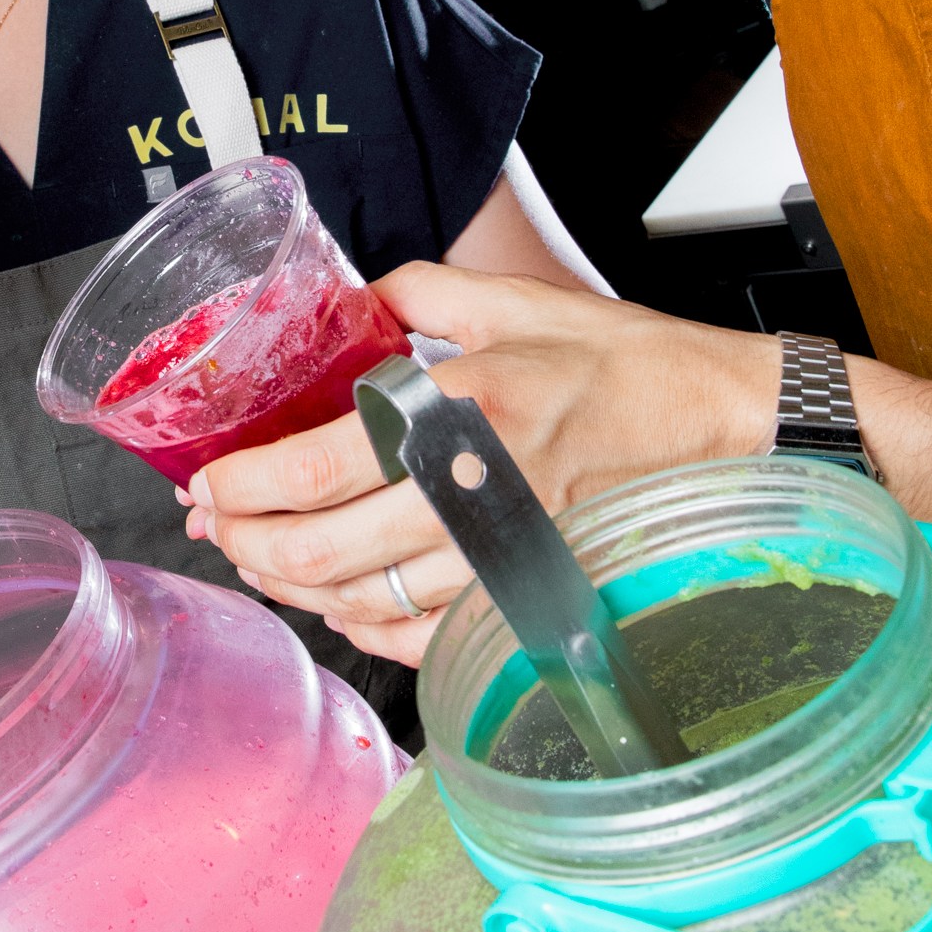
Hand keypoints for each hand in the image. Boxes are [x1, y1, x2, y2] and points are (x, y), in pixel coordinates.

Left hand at [185, 265, 783, 658]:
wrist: (725, 425)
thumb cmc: (626, 364)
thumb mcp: (515, 302)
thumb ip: (418, 294)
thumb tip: (346, 301)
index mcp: (463, 405)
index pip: (316, 465)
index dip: (242, 487)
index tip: (206, 485)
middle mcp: (479, 487)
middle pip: (323, 550)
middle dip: (249, 547)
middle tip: (216, 530)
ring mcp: (506, 551)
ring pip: (365, 601)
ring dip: (297, 588)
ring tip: (262, 561)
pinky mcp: (530, 593)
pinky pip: (424, 636)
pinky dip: (368, 627)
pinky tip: (340, 603)